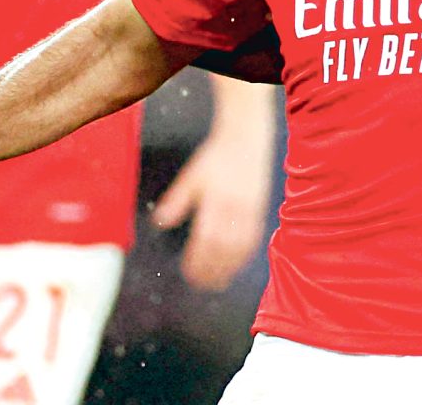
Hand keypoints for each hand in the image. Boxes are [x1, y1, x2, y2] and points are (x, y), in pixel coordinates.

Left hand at [152, 128, 274, 290]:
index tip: (189, 273)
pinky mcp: (261, 210)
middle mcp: (235, 208)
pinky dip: (245, 256)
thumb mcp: (192, 176)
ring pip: (241, 248)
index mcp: (216, 200)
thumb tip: (160, 222)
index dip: (198, 260)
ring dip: (229, 268)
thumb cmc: (216, 156)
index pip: (206, 239)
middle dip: (212, 270)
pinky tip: (236, 265)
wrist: (246, 138)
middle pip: (224, 248)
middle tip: (201, 284)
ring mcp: (251, 210)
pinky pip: (254, 239)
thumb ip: (177, 200)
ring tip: (218, 281)